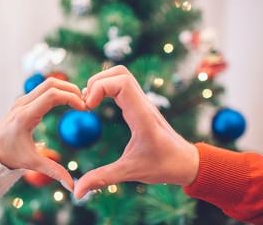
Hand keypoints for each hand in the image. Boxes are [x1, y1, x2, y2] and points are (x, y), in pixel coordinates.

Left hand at [0, 77, 87, 191]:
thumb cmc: (9, 155)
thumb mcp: (31, 163)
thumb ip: (53, 172)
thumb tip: (72, 187)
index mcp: (25, 116)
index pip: (52, 96)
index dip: (71, 98)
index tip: (84, 110)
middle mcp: (23, 103)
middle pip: (52, 84)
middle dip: (71, 90)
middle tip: (85, 104)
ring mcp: (23, 100)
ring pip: (48, 83)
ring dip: (65, 89)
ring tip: (78, 102)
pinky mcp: (24, 100)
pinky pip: (43, 89)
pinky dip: (58, 91)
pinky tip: (67, 101)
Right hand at [74, 65, 198, 198]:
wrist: (186, 162)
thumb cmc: (162, 166)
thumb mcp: (130, 172)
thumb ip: (103, 179)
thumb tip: (78, 191)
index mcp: (142, 116)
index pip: (121, 83)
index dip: (99, 88)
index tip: (88, 107)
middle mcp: (143, 104)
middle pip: (120, 73)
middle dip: (97, 82)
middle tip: (86, 103)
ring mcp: (143, 102)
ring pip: (122, 75)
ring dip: (102, 82)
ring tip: (90, 102)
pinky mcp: (141, 105)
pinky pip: (124, 85)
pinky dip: (108, 87)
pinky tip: (99, 104)